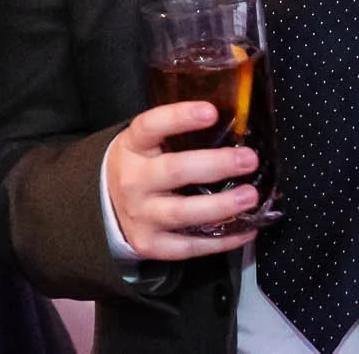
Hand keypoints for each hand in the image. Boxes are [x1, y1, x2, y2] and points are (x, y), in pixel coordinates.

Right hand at [107, 102, 261, 260]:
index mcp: (132, 147)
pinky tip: (246, 229)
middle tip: (248, 159)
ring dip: (221, 206)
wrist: (108, 206)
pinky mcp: (151, 245)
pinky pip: (189, 246)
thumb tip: (234, 124)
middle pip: (174, 171)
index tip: (211, 112)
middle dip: (215, 165)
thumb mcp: (147, 143)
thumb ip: (178, 134)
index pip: (151, 126)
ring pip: (183, 213)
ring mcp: (141, 216)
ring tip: (250, 197)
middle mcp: (133, 181)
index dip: (180, 117)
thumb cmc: (141, 166)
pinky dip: (221, 241)